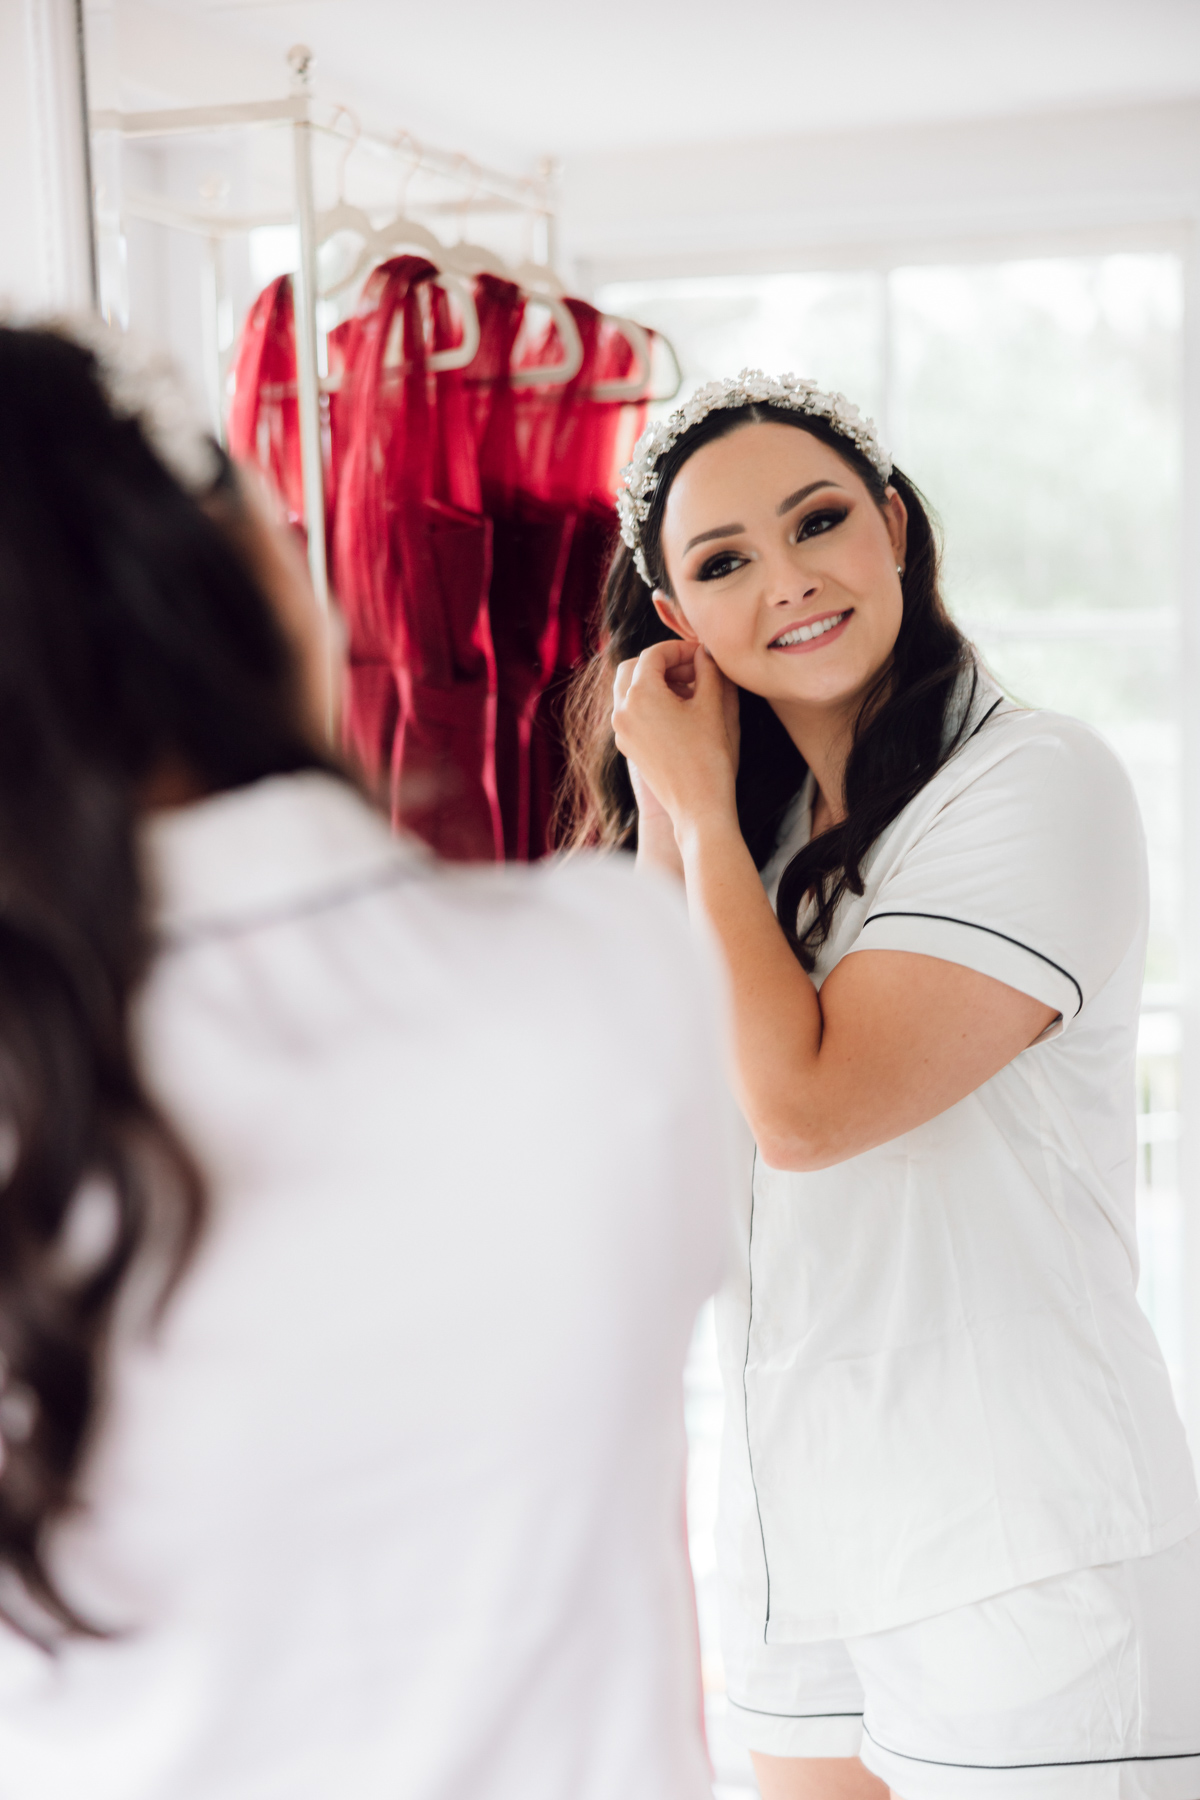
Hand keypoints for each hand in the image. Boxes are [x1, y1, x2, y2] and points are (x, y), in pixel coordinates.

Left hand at [612, 639, 740, 835]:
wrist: (698, 808)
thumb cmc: (709, 757)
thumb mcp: (714, 706)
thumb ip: (709, 670)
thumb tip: (704, 653)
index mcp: (640, 694)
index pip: (654, 654)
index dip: (681, 649)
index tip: (702, 655)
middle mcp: (622, 710)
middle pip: (633, 668)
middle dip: (663, 663)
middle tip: (693, 670)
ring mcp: (622, 731)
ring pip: (630, 690)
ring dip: (656, 682)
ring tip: (691, 692)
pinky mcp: (628, 747)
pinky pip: (632, 712)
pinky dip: (651, 703)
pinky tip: (681, 713)